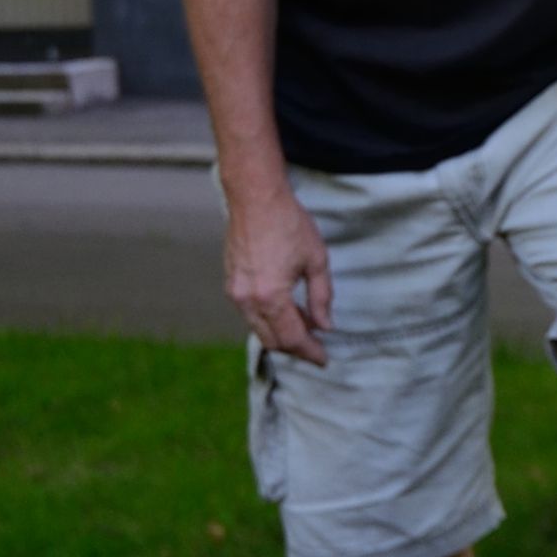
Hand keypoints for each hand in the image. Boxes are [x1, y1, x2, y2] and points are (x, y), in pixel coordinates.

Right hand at [221, 177, 333, 360]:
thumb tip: (325, 326)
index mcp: (270, 296)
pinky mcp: (231, 283)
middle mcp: (247, 300)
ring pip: (259, 329)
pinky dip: (269, 319)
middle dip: (295, 348)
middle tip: (317, 346)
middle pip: (272, 340)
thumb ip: (321, 297)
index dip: (310, 352)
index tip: (324, 359)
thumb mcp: (316, 260)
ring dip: (282, 333)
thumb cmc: (288, 223)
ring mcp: (235, 293)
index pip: (292, 338)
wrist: (255, 198)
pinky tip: (287, 309)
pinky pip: (250, 314)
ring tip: (306, 323)